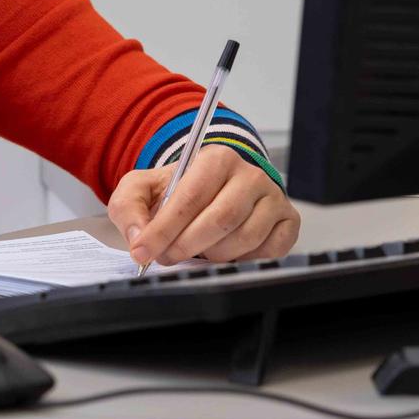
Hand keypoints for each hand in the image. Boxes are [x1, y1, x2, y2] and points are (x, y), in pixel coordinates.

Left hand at [106, 145, 299, 267]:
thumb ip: (129, 206)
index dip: (165, 229)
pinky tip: (227, 252)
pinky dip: (244, 260)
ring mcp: (273, 198)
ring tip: (196, 252)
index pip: (191, 197)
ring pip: (244, 239)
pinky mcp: (288, 221)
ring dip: (213, 256)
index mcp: (216, 158)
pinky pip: (270, 250)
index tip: (143, 252)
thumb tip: (138, 236)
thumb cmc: (177, 191)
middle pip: (220, 220)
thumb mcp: (143, 188)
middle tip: (166, 258)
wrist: (211, 190)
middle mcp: (250, 174)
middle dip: (186, 246)